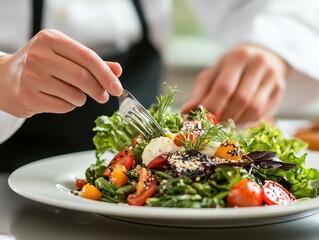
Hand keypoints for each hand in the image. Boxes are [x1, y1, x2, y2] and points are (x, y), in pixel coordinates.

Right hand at [0, 29, 122, 117]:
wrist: (5, 79)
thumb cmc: (41, 66)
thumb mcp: (64, 56)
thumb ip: (92, 63)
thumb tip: (117, 70)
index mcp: (51, 39)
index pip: (87, 57)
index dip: (106, 74)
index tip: (117, 87)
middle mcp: (39, 55)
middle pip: (82, 77)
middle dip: (98, 90)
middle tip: (103, 96)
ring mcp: (31, 76)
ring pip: (74, 94)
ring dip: (81, 98)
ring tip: (73, 94)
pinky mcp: (28, 96)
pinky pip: (63, 106)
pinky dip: (69, 106)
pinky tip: (59, 98)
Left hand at [181, 44, 287, 125]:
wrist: (260, 56)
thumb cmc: (230, 68)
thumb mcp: (212, 75)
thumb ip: (199, 94)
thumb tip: (185, 112)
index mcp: (238, 57)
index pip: (224, 87)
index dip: (212, 107)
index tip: (203, 119)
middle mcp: (258, 64)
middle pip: (240, 99)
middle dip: (225, 117)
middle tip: (215, 125)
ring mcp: (273, 76)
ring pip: (254, 108)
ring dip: (237, 122)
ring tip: (225, 124)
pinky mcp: (280, 89)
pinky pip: (263, 113)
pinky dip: (248, 122)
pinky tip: (238, 121)